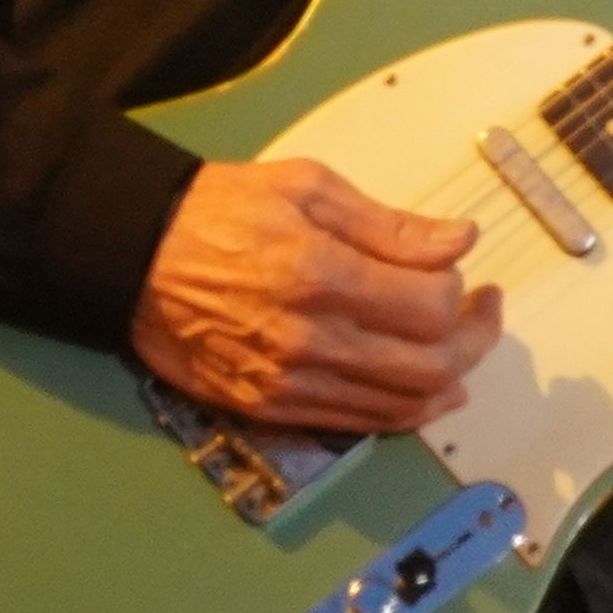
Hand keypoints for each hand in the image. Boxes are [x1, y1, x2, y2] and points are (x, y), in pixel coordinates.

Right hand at [131, 159, 496, 435]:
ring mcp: (284, 383)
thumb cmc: (222, 210)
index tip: (466, 274)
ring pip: (399, 406)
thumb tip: (462, 242)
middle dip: (473, 341)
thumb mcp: (309, 188)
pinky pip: (355, 424)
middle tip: (479, 311)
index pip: (430, 308)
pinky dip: (400, 410)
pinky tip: (420, 385)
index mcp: (319, 276)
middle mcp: (307, 340)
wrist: (132, 257)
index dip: (463, 294)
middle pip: (428, 368)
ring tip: (457, 346)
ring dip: (447, 381)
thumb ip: (390, 226)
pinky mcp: (264, 408)